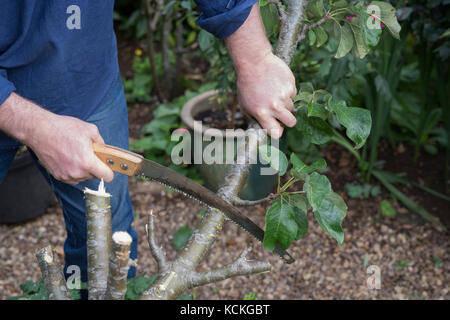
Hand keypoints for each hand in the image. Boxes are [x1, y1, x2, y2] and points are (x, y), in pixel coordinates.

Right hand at [27, 113, 113, 183]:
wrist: (39, 130)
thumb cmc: (64, 128)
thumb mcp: (90, 130)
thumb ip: (102, 143)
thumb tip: (104, 150)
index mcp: (87, 163)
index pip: (107, 176)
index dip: (109, 171)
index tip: (108, 166)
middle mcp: (77, 173)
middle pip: (95, 176)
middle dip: (95, 166)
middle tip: (88, 153)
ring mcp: (66, 176)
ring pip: (83, 177)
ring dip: (83, 169)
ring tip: (76, 153)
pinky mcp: (57, 176)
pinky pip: (72, 177)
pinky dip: (73, 170)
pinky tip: (69, 158)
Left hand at [224, 3, 296, 138]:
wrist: (254, 62)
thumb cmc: (246, 85)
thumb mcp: (245, 105)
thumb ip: (256, 118)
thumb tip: (265, 128)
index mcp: (262, 113)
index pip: (276, 133)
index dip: (277, 132)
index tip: (277, 129)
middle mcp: (275, 106)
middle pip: (291, 122)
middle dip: (288, 121)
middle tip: (282, 115)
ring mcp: (284, 95)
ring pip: (292, 107)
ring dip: (285, 103)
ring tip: (274, 93)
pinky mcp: (291, 85)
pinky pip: (293, 94)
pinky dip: (287, 91)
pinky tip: (277, 84)